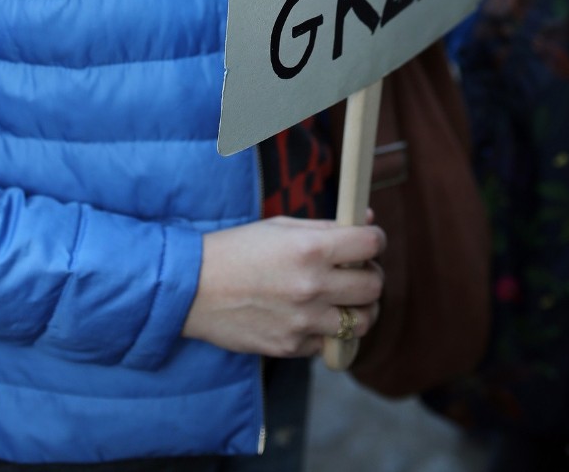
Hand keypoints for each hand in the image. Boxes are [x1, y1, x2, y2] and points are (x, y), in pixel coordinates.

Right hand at [182, 215, 384, 356]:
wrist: (192, 288)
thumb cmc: (237, 249)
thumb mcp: (281, 226)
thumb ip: (328, 227)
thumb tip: (368, 221)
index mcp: (310, 249)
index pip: (371, 244)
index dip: (376, 240)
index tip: (369, 241)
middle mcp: (312, 287)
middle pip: (374, 286)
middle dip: (371, 274)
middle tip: (357, 270)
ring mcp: (303, 321)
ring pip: (362, 322)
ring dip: (360, 308)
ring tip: (344, 298)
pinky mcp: (292, 347)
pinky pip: (329, 343)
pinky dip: (328, 330)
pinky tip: (313, 315)